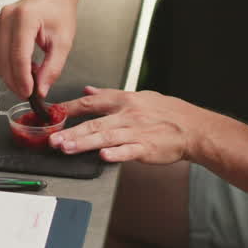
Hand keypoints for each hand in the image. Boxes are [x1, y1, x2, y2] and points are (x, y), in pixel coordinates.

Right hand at [0, 0, 77, 98]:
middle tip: (29, 93)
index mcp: (25, 17)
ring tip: (29, 79)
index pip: (18, 55)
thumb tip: (41, 90)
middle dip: (14, 81)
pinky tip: (22, 68)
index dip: (22, 79)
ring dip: (9, 75)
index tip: (30, 94)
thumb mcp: (63, 41)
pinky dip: (6, 66)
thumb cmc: (59, 10)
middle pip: (3, 60)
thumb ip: (52, 68)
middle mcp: (6, 18)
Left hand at [50, 86, 206, 163]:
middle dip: (71, 131)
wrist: (194, 128)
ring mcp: (137, 132)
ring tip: (67, 148)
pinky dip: (116, 153)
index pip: (91, 102)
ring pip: (106, 137)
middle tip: (54, 139)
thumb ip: (111, 95)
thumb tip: (88, 91)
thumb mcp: (139, 96)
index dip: (70, 108)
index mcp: (125, 101)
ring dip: (84, 143)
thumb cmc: (169, 113)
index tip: (53, 114)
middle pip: (94, 123)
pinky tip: (103, 156)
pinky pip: (129, 150)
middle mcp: (128, 115)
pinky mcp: (146, 147)